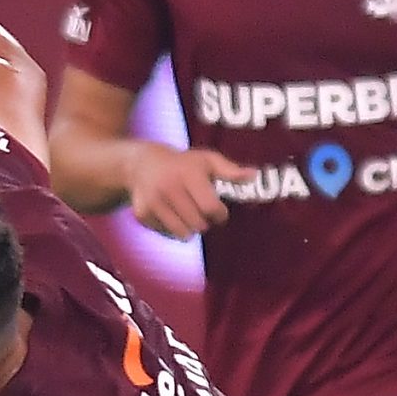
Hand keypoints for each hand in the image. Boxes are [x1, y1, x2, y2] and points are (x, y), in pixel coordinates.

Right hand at [126, 144, 240, 238]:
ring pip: (184, 234)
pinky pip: (167, 234)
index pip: (211, 208)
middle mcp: (169, 187)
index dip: (220, 214)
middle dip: (205, 221)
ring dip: (190, 228)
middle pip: (199, 225)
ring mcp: (154, 202)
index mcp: (188, 174)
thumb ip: (230, 170)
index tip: (218, 209)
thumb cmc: (183, 164)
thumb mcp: (207, 160)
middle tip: (201, 210)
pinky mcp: (142, 214)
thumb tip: (254, 175)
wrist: (142, 165)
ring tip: (187, 213)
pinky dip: (172, 229)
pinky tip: (169, 212)